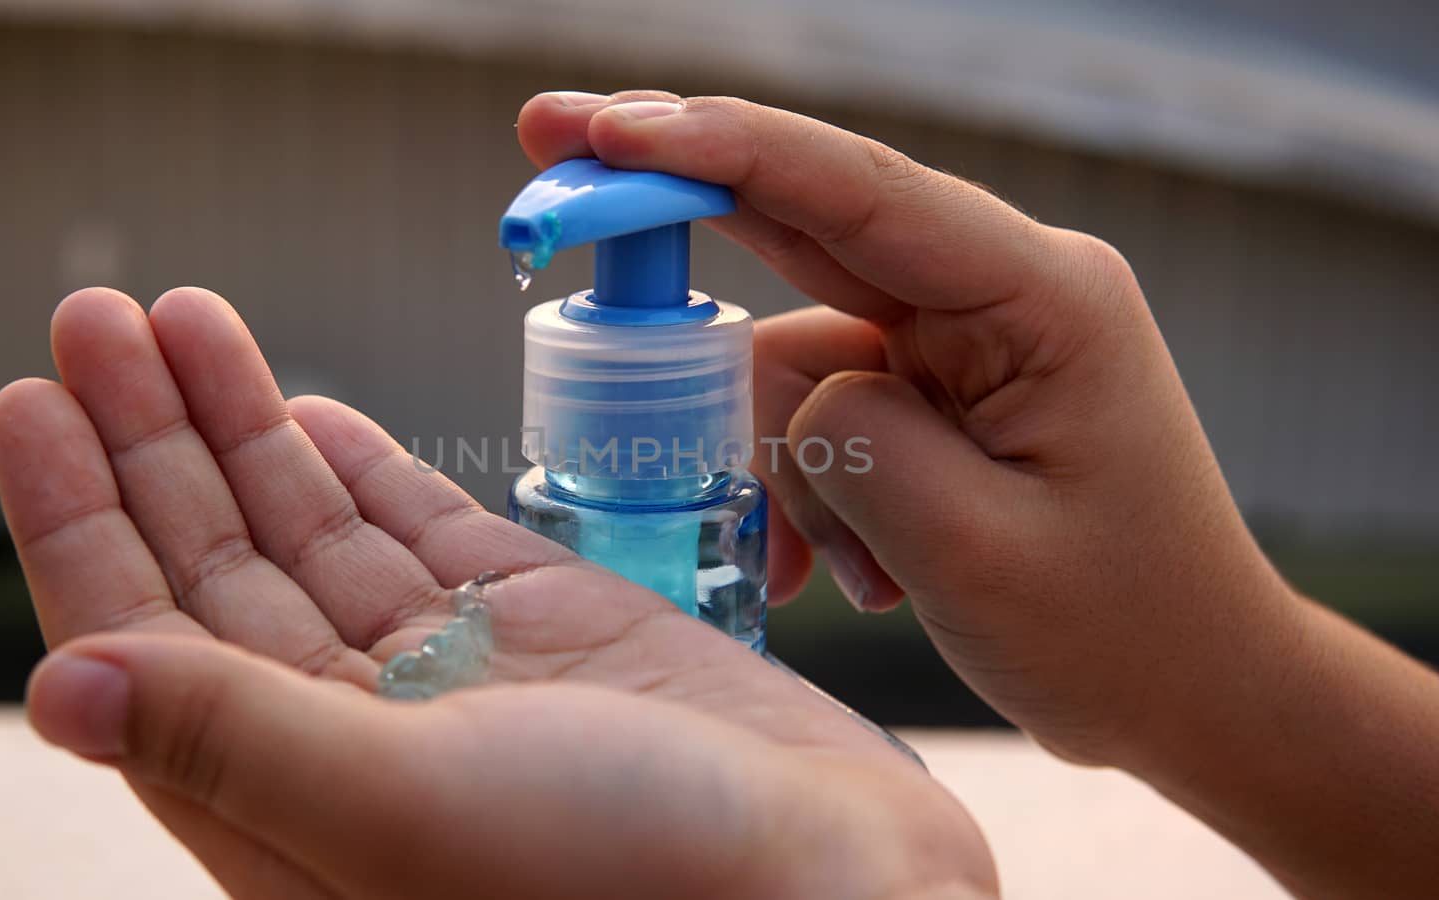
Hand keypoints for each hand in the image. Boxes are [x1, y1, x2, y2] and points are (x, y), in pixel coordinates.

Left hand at [0, 287, 994, 899]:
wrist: (841, 885)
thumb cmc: (641, 884)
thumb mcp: (410, 811)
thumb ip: (236, 741)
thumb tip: (56, 683)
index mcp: (294, 809)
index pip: (145, 642)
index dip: (80, 521)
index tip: (29, 397)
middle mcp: (361, 742)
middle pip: (220, 569)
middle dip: (157, 438)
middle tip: (99, 311)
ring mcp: (460, 680)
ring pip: (317, 535)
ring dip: (246, 428)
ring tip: (182, 321)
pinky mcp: (554, 630)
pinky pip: (426, 533)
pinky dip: (364, 466)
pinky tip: (303, 406)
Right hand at [517, 92, 1438, 899]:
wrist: (1194, 686)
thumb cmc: (1122, 629)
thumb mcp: (974, 553)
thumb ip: (855, 440)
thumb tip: (786, 381)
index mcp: (1039, 295)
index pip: (853, 192)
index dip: (714, 149)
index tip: (600, 132)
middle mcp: (994, 290)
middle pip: (802, 220)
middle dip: (676, 218)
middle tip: (548, 205)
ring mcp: (959, 336)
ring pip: (792, 350)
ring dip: (777, 461)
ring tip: (828, 570)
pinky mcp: (935, 387)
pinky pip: (818, 407)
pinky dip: (800, 485)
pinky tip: (841, 569)